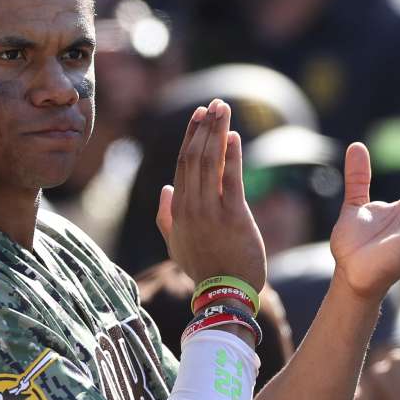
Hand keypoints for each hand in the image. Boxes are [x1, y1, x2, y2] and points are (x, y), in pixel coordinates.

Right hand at [156, 99, 266, 290]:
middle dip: (204, 128)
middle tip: (213, 104)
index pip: (182, 165)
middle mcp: (191, 207)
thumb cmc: (203, 269)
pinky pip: (231, 180)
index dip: (191, 137)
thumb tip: (165, 188)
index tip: (200, 117)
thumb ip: (166, 217)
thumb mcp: (176, 245)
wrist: (224, 294)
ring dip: (217, 132)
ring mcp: (211, 212)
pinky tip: (234, 136)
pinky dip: (232, 155)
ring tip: (224, 109)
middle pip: (194, 157)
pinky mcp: (234, 218)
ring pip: (210, 163)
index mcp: (178, 210)